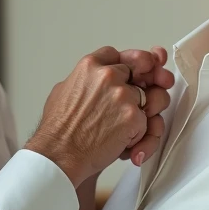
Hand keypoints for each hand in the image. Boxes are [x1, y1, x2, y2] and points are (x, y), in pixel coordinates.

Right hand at [26, 46, 172, 186]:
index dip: (126, 66)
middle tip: (140, 100)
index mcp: (90, 65)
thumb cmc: (59, 129)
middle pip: (139, 71)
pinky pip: (149, 122)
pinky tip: (121, 141)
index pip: (117, 55)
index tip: (131, 75)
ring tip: (124, 127)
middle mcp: (108, 76)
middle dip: (142, 86)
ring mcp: (123, 95)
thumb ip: (85, 79)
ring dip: (143, 113)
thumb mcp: (64, 90)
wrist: (59, 154)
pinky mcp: (133, 116)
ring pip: (150, 97)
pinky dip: (139, 135)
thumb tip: (94, 79)